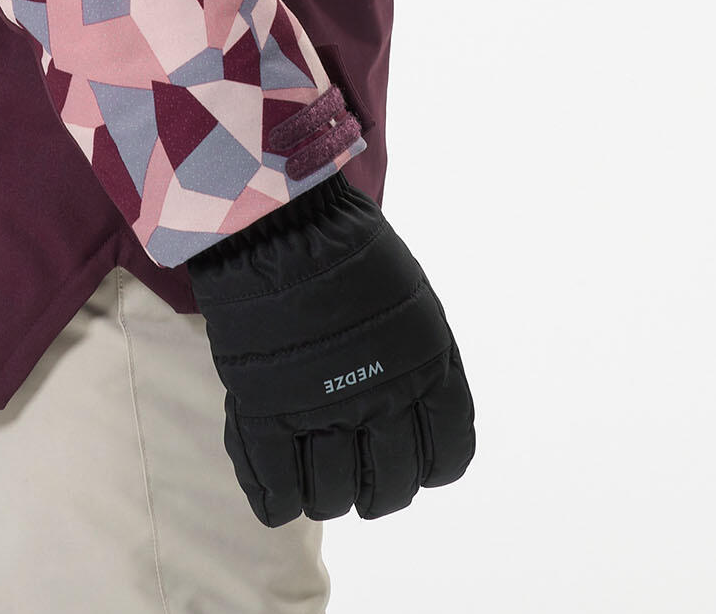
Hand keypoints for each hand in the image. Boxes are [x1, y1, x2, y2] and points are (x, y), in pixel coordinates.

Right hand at [184, 168, 475, 524]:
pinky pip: (279, 492)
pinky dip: (278, 500)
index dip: (427, 465)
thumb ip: (419, 361)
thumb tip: (417, 417)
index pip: (448, 456)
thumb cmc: (346, 246)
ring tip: (311, 467)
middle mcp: (383, 397)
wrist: (278, 215)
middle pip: (390, 489)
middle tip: (353, 465)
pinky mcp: (266, 411)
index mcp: (426, 367)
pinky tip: (278, 489)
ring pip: (333, 501)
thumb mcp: (410, 300)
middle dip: (375, 488)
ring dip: (325, 494)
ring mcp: (322, 409)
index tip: (405, 452)